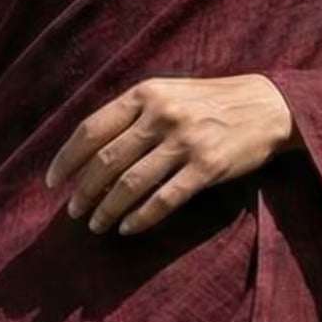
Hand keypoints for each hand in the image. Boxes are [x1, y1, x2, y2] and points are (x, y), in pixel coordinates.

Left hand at [42, 73, 299, 235]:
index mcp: (145, 94)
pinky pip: (165, 200)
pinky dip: (141, 218)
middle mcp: (162, 116)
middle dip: (84, 191)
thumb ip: (132, 113)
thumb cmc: (209, 102)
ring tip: (96, 225)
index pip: (91, 129)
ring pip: (131, 184)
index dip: (67, 159)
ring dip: (107, 209)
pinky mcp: (207, 168)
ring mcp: (185, 142)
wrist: (268, 106)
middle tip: (74, 212)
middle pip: (106, 161)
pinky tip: (127, 228)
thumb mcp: (168, 93)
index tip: (53, 183)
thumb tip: (89, 148)